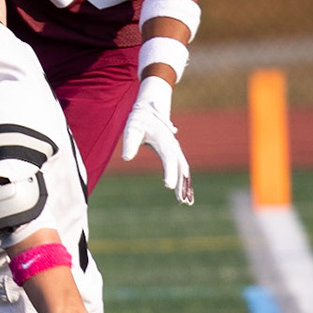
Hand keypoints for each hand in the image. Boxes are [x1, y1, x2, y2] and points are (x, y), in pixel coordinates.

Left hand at [121, 74, 193, 203]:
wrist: (149, 110)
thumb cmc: (138, 120)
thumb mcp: (131, 129)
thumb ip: (129, 143)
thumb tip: (125, 158)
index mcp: (164, 140)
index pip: (169, 159)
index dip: (170, 173)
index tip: (169, 186)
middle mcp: (173, 146)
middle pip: (180, 167)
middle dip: (182, 184)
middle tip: (181, 201)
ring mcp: (175, 150)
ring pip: (183, 170)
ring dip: (186, 185)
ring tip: (186, 202)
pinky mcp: (174, 154)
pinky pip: (181, 169)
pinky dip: (184, 181)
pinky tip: (184, 195)